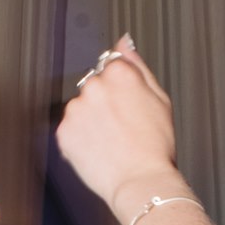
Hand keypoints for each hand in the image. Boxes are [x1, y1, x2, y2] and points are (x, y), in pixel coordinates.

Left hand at [56, 35, 179, 216]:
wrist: (141, 182)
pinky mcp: (64, 132)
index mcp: (118, 72)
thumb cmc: (155, 146)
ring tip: (111, 142)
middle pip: (94, 87)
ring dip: (91, 120)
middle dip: (104, 103)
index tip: (129, 107)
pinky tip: (99, 150)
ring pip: (81, 109)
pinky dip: (81, 139)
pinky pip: (70, 130)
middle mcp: (93, 86)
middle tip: (122, 128)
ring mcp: (76, 110)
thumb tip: (124, 42)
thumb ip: (137, 64)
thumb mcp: (159, 98)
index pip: (112, 68)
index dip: (123, 90)